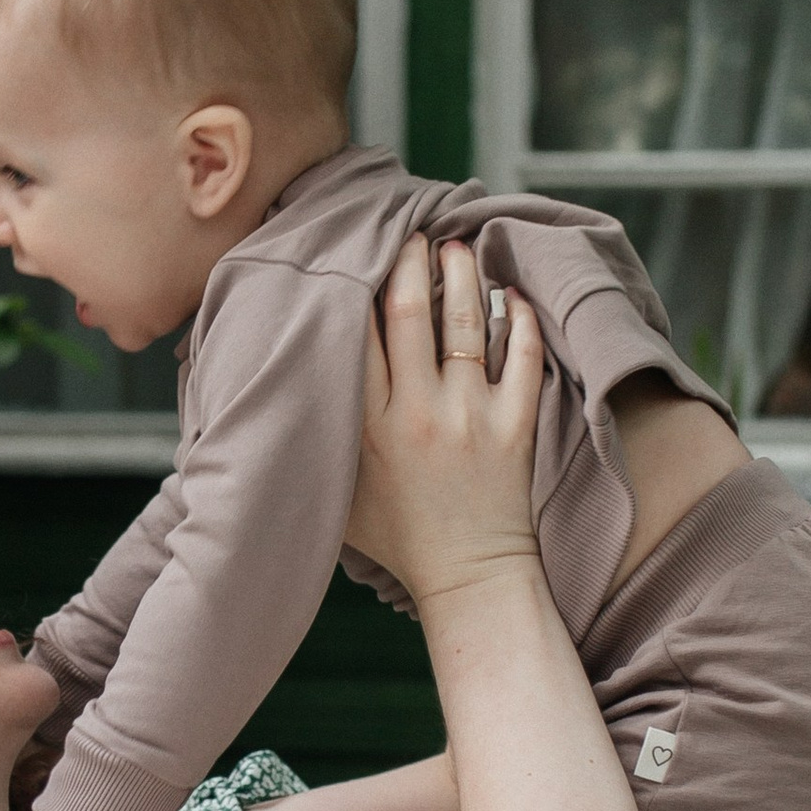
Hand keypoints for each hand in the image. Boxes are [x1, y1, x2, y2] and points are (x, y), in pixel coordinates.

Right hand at [344, 237, 543, 612]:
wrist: (467, 577)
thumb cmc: (398, 537)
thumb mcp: (339, 490)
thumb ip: (320, 439)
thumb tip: (289, 390)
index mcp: (366, 425)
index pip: (358, 333)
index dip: (359, 283)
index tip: (360, 253)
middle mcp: (416, 413)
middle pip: (411, 312)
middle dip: (410, 261)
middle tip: (411, 233)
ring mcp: (469, 417)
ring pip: (465, 323)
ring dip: (461, 275)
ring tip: (456, 247)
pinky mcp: (514, 427)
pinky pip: (522, 356)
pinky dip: (519, 319)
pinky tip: (511, 293)